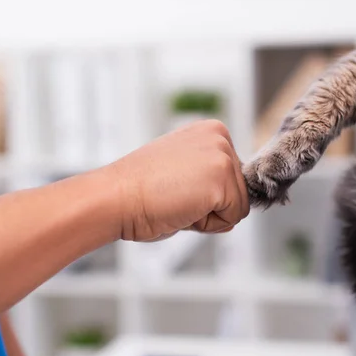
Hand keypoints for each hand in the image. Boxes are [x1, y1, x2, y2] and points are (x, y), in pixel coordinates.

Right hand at [108, 120, 249, 241]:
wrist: (115, 198)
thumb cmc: (139, 191)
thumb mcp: (184, 175)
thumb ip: (212, 184)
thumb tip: (236, 210)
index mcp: (210, 130)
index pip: (232, 178)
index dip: (206, 195)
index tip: (175, 186)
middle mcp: (219, 136)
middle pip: (239, 192)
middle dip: (209, 206)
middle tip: (174, 196)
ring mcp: (222, 155)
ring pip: (238, 207)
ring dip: (208, 216)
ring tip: (177, 201)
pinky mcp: (221, 178)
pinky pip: (232, 218)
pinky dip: (207, 225)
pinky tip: (182, 208)